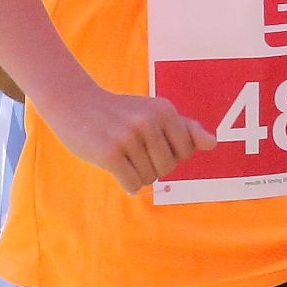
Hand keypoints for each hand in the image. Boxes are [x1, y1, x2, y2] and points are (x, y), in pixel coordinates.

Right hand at [58, 85, 211, 193]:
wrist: (74, 103)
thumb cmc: (118, 112)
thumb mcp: (153, 112)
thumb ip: (185, 128)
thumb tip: (213, 143)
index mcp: (165, 110)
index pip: (186, 152)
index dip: (169, 153)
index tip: (149, 140)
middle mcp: (149, 122)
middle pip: (168, 168)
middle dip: (151, 165)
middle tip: (131, 148)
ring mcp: (129, 138)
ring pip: (149, 178)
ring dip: (135, 173)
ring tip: (120, 154)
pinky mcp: (110, 154)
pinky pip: (132, 184)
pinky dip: (126, 182)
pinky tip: (113, 166)